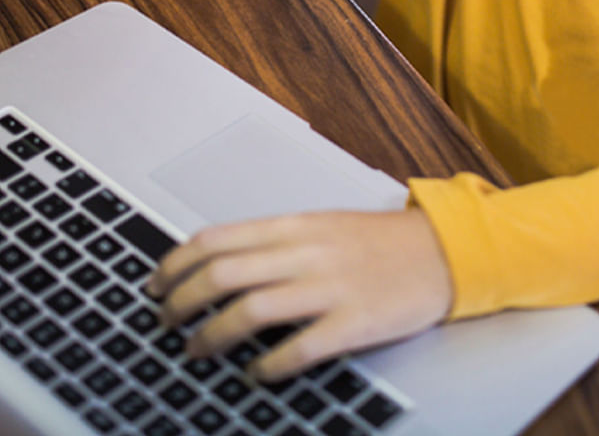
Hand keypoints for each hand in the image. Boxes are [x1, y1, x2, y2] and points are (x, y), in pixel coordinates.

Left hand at [147, 208, 453, 379]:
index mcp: (296, 224)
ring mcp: (331, 286)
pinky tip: (254, 373)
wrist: (442, 250)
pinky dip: (267, 365)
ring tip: (196, 350)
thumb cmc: (378, 241)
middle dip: (182, 301)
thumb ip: (275, 241)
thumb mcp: (322, 225)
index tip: (156, 283)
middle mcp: (307, 252)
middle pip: (224, 273)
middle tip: (165, 321)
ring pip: (252, 309)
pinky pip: (299, 347)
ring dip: (212, 334)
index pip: (218, 237)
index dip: (176, 262)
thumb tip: (220, 262)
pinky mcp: (354, 322)